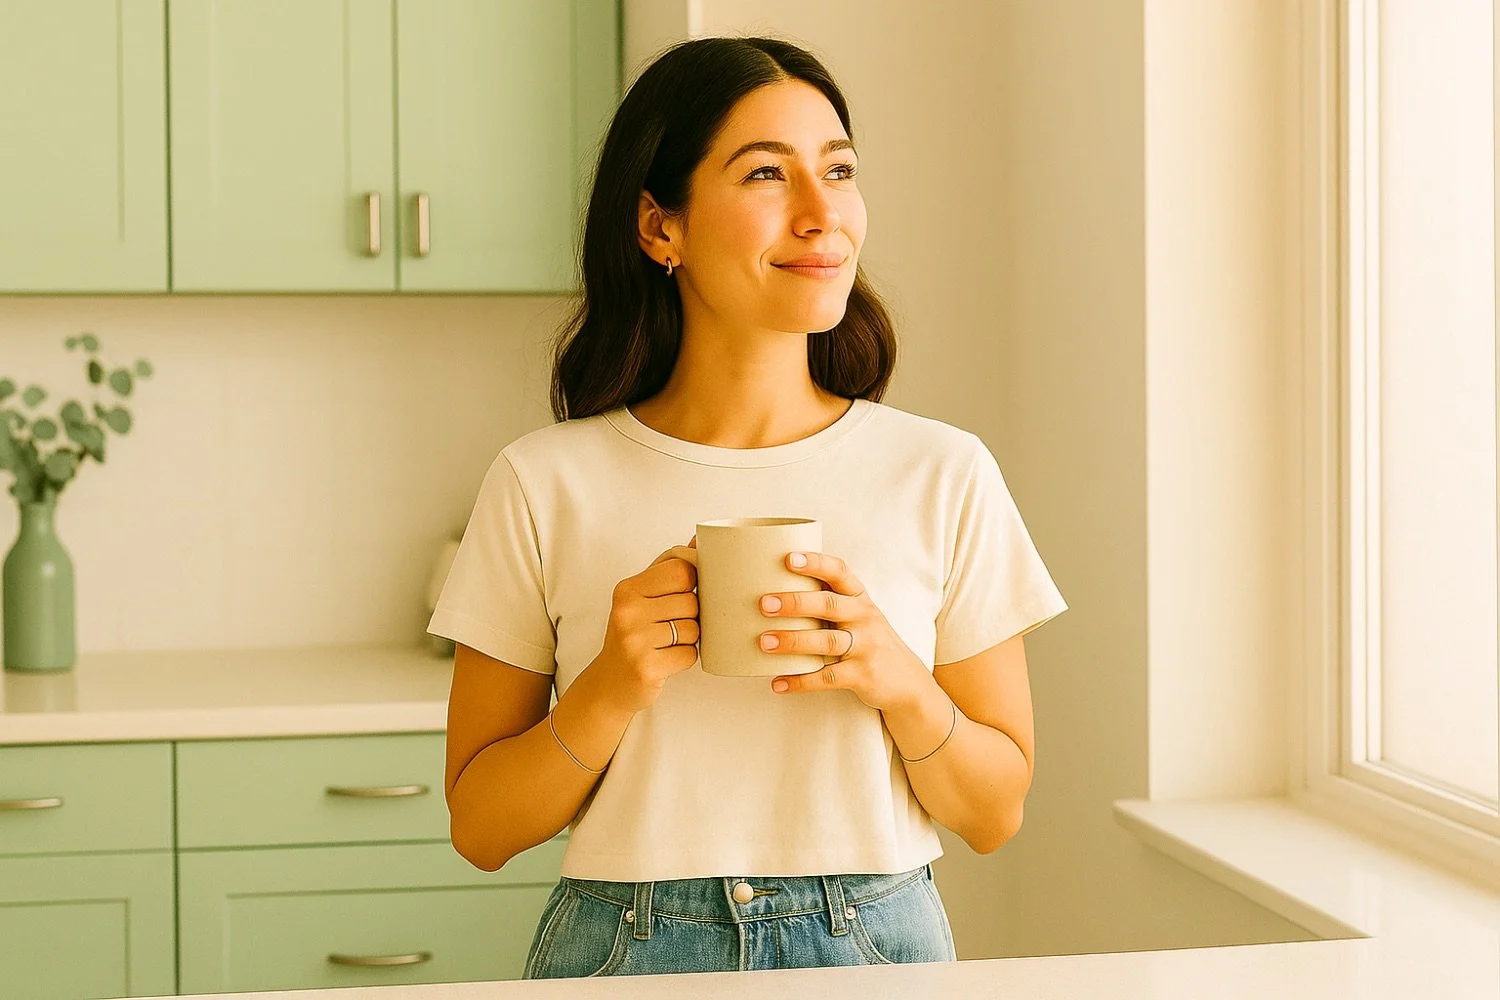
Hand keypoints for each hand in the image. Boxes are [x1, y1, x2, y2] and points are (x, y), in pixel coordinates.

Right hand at [589, 537, 699, 714]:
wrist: (608, 683)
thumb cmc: (633, 634)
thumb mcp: (641, 596)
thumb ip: (668, 566)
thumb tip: (697, 539)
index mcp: (627, 589)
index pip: (682, 570)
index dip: (692, 583)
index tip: (681, 595)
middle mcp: (627, 611)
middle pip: (692, 601)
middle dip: (690, 615)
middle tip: (669, 626)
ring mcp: (634, 641)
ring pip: (694, 629)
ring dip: (688, 639)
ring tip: (665, 643)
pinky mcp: (646, 668)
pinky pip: (690, 654)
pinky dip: (684, 659)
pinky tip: (665, 660)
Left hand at [758, 549, 931, 711]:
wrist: (907, 682)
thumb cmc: (870, 643)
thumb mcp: (859, 617)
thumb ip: (829, 604)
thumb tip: (774, 595)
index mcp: (860, 598)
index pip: (840, 572)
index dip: (816, 563)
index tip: (789, 558)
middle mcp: (864, 618)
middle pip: (829, 604)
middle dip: (795, 603)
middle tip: (764, 604)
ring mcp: (865, 647)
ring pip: (826, 641)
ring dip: (792, 641)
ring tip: (764, 642)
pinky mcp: (863, 675)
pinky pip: (827, 678)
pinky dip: (800, 681)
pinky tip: (778, 683)